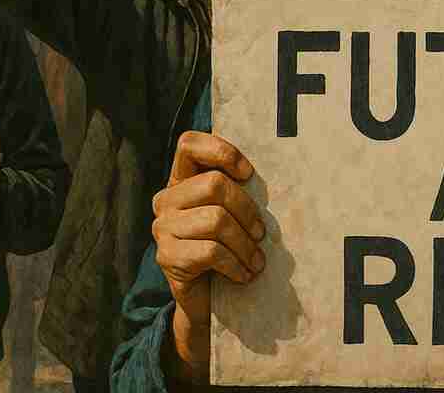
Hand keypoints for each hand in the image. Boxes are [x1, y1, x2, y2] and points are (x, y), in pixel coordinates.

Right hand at [153, 132, 263, 380]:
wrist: (205, 300)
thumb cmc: (227, 248)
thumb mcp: (232, 214)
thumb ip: (237, 191)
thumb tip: (280, 176)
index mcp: (181, 180)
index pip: (188, 144)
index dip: (221, 152)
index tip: (248, 174)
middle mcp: (166, 200)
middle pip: (214, 185)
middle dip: (247, 209)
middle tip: (261, 233)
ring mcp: (163, 228)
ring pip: (216, 220)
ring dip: (245, 244)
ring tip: (257, 260)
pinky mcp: (166, 257)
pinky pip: (210, 253)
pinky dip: (236, 264)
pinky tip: (245, 274)